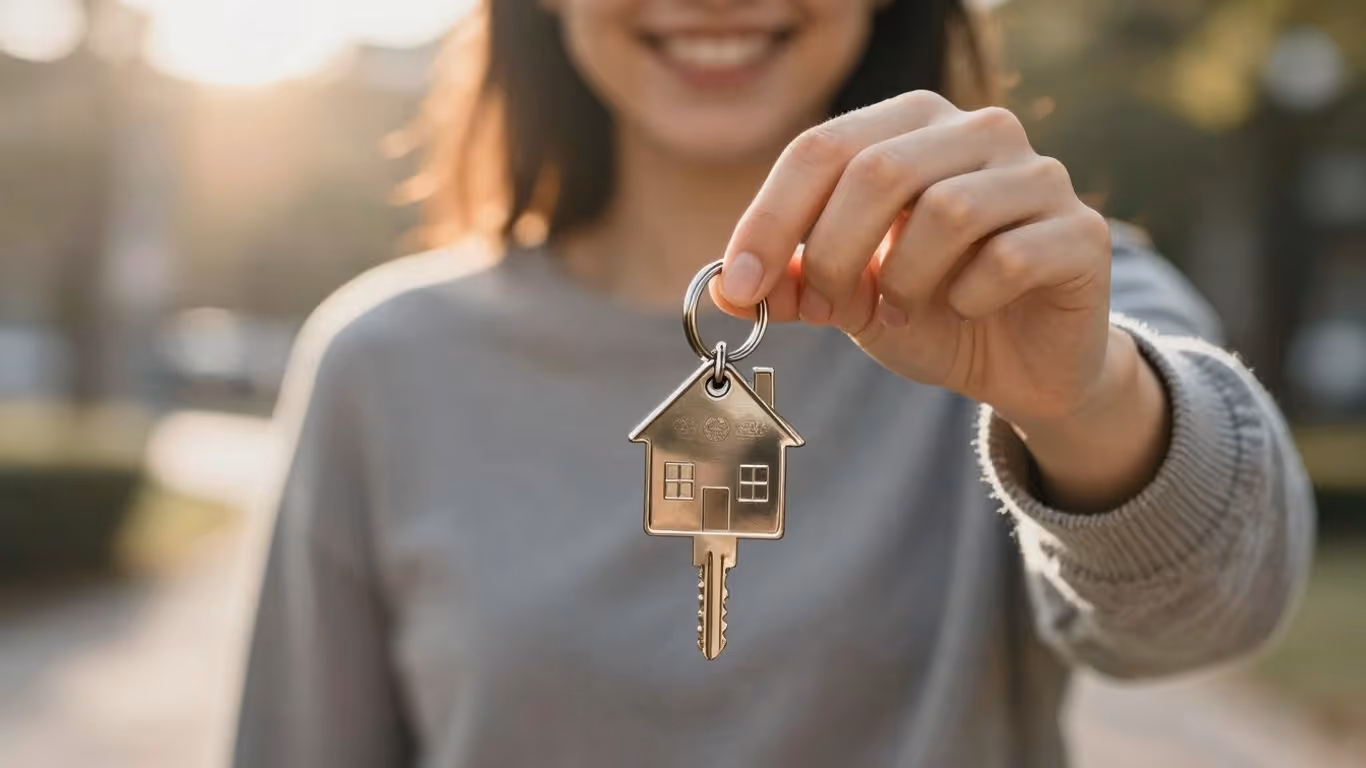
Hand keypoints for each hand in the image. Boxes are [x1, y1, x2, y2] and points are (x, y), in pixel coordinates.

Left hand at [712, 90, 1114, 425]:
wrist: (1023, 363)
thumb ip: (790, 280)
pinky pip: (1007, 258)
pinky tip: (966, 310)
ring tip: (902, 310)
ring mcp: (1038, 175)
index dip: (769, 219)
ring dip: (903, 281)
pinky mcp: (1082, 232)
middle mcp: (978, 129)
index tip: (739, 286)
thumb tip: (727, 288)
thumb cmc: (931, 308)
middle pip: (877, 171)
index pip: (821, 148)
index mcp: (910, 125)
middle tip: (826, 309)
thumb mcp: (845, 295)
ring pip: (944, 211)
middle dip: (832, 254)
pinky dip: (967, 299)